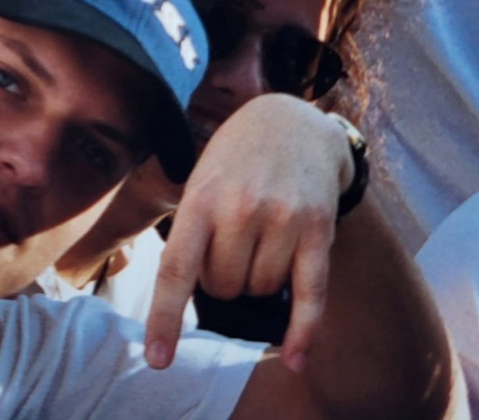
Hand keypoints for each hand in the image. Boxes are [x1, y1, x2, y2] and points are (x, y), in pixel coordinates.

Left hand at [144, 95, 352, 372]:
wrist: (292, 120)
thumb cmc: (235, 159)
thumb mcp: (200, 181)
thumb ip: (195, 234)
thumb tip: (198, 297)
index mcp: (200, 198)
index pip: (177, 270)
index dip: (166, 319)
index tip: (159, 359)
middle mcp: (240, 209)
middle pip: (224, 288)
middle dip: (223, 280)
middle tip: (230, 242)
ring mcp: (282, 218)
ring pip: (262, 292)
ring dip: (257, 283)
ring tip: (259, 240)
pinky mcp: (319, 228)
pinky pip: (311, 294)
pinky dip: (303, 331)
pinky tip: (294, 357)